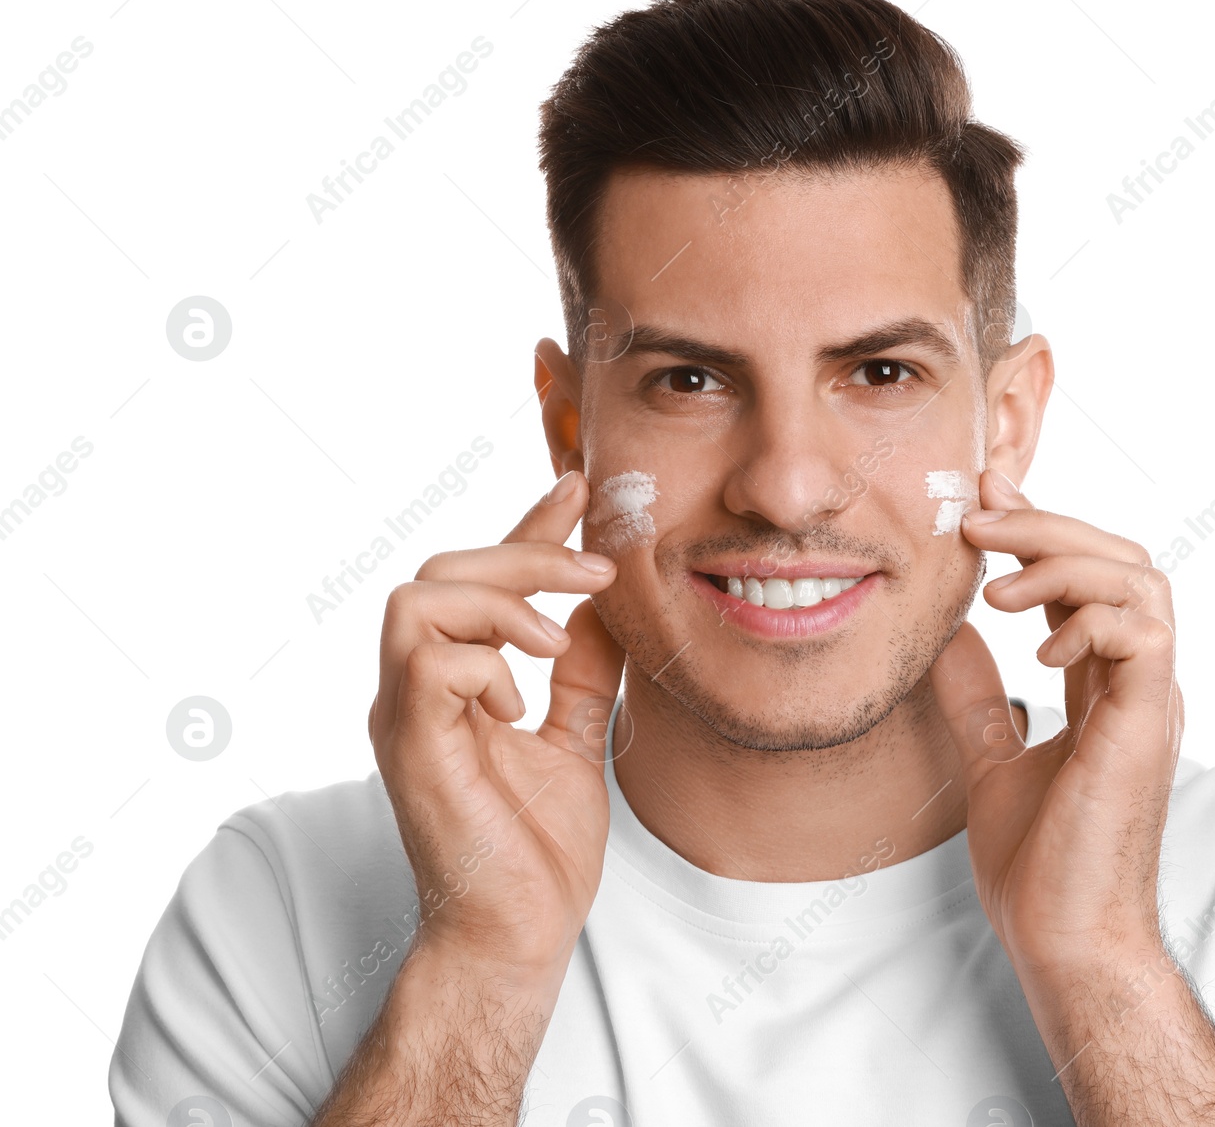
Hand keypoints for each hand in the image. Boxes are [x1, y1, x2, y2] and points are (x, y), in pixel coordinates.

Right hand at [368, 470, 624, 978]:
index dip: (527, 530)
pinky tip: (519, 703)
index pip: (480, 581)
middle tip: (595, 571)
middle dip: (523, 553)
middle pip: (440, 570)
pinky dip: (484, 662)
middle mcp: (416, 690)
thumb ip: (580, 673)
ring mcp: (404, 715)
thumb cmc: (536, 849)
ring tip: (552, 639)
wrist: (519, 931)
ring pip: (418, 598)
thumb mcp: (574, 738)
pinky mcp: (408, 745)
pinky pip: (427, 660)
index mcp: (452, 685)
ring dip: (499, 601)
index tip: (578, 490)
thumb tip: (603, 609)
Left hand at [930, 467, 1183, 978]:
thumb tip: (945, 635)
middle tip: (978, 517)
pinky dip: (1091, 619)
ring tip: (1000, 588)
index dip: (1041, 524)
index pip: (1087, 576)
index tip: (986, 492)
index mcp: (1108, 685)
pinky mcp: (1149, 724)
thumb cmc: (1039, 864)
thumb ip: (977, 695)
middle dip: (1049, 523)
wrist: (1062, 938)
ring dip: (1064, 561)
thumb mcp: (990, 756)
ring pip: (1141, 580)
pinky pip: (1145, 635)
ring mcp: (1151, 700)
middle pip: (1121, 559)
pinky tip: (1039, 646)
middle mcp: (1139, 682)